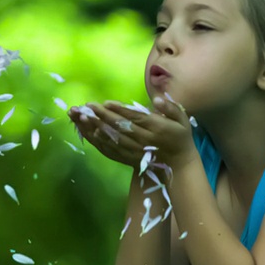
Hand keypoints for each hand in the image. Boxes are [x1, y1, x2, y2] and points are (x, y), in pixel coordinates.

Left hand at [69, 96, 197, 172]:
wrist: (178, 164)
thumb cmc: (180, 137)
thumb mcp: (182, 119)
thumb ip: (170, 108)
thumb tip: (157, 100)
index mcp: (156, 128)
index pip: (135, 118)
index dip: (120, 110)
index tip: (106, 103)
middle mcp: (144, 140)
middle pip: (121, 127)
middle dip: (103, 116)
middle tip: (88, 106)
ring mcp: (135, 151)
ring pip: (113, 138)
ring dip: (97, 127)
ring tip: (82, 117)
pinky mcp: (129, 158)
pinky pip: (112, 150)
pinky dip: (101, 142)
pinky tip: (91, 133)